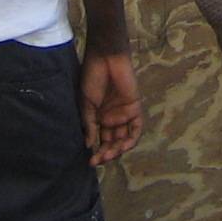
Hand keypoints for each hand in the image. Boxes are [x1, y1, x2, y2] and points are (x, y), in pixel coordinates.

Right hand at [79, 49, 141, 165]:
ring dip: (117, 149)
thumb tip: (88, 145)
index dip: (96, 152)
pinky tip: (122, 147)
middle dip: (106, 153)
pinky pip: (135, 129)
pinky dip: (130, 140)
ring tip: (108, 155)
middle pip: (112, 142)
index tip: (90, 161)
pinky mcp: (134, 108)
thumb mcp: (86, 103)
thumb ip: (89, 124)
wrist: (105, 58)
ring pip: (123, 139)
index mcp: (98, 117)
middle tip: (98, 160)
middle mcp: (111, 118)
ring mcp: (123, 114)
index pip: (100, 140)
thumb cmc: (91, 77)